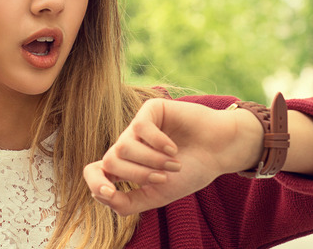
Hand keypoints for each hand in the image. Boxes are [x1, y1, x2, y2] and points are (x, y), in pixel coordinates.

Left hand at [83, 98, 262, 215]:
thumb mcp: (157, 196)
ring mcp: (137, 127)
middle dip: (137, 174)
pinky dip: (159, 143)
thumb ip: (126, 203)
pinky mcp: (150, 110)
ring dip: (152, 161)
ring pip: (123, 146)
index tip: (110, 191)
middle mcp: (127, 145)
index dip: (94, 182)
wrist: (219, 152)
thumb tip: (99, 195)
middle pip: (110, 161)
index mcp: (125, 167)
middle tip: (163, 177)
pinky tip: (173, 147)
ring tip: (175, 162)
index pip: (93, 171)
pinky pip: (140, 127)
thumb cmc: (190, 173)